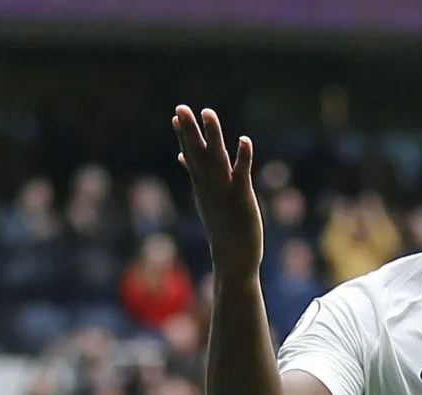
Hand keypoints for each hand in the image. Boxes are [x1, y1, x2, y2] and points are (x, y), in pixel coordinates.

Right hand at [172, 105, 262, 277]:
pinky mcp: (242, 198)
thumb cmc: (225, 232)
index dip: (184, 137)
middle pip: (197, 154)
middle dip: (189, 131)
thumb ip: (201, 184)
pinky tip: (244, 140)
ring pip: (216, 159)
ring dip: (212, 136)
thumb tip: (188, 166)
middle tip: (180, 107)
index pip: (191, 158)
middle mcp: (210, 187)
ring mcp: (224, 192)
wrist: (233, 260)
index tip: (177, 116)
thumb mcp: (210, 205)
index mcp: (203, 188)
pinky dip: (242, 157)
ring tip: (207, 112)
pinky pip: (242, 174)